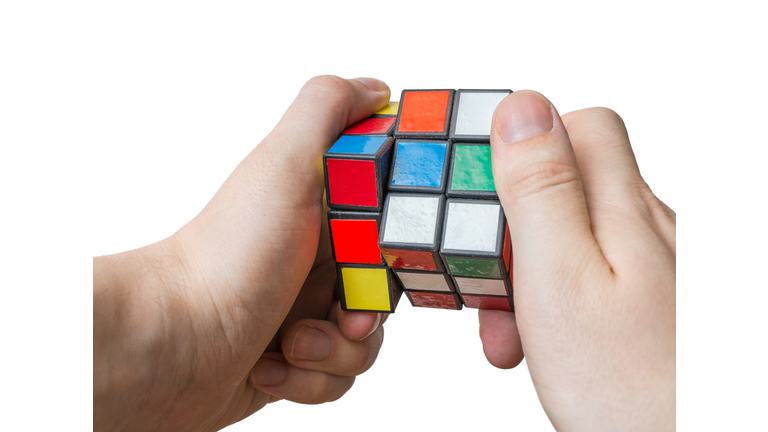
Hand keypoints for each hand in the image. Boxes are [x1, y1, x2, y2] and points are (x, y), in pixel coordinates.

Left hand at [93, 76, 391, 430]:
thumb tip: (374, 89)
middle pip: (384, 291)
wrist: (168, 347)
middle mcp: (311, 259)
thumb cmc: (226, 261)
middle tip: (338, 313)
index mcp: (317, 211)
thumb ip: (328, 112)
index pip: (389, 224)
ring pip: (365, 341)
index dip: (397, 248)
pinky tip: (270, 367)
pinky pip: (335, 378)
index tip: (380, 261)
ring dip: (333, 351)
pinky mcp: (291, 358)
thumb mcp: (282, 167)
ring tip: (290, 343)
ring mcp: (300, 310)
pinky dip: (308, 379)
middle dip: (365, 312)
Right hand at [480, 91, 675, 429]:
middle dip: (512, 236)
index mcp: (625, 210)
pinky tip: (542, 343)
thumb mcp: (561, 277)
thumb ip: (542, 188)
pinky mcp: (647, 305)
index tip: (483, 199)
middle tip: (493, 288)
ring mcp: (653, 269)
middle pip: (567, 190)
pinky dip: (553, 304)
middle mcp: (648, 229)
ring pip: (571, 241)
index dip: (522, 152)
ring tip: (510, 333)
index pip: (578, 128)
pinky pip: (589, 281)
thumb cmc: (633, 389)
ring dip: (526, 278)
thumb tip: (522, 107)